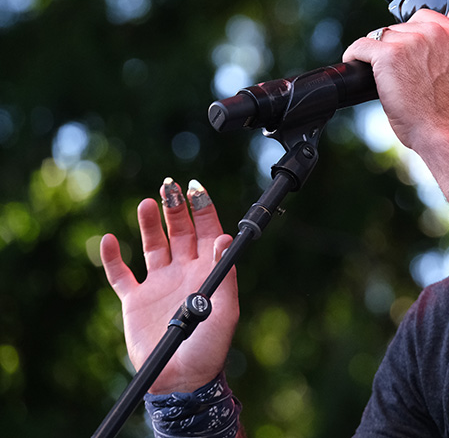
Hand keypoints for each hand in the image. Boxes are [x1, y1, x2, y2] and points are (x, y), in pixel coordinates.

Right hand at [101, 178, 238, 393]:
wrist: (180, 378)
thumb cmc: (209, 346)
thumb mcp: (225, 309)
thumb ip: (224, 273)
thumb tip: (225, 238)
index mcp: (207, 271)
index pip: (206, 232)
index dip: (202, 209)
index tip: (195, 188)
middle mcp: (183, 272)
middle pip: (179, 232)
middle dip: (175, 209)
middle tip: (169, 186)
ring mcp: (158, 284)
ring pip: (152, 245)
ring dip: (149, 224)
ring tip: (147, 203)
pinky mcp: (135, 300)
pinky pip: (120, 275)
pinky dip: (112, 258)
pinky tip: (107, 240)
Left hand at [343, 10, 448, 152]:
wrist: (446, 133)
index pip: (423, 18)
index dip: (412, 36)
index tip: (407, 55)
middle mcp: (433, 32)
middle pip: (400, 28)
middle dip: (395, 47)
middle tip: (395, 72)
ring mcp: (410, 42)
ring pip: (381, 37)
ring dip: (378, 54)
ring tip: (379, 75)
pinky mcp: (388, 55)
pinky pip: (361, 46)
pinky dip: (355, 55)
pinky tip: (355, 65)